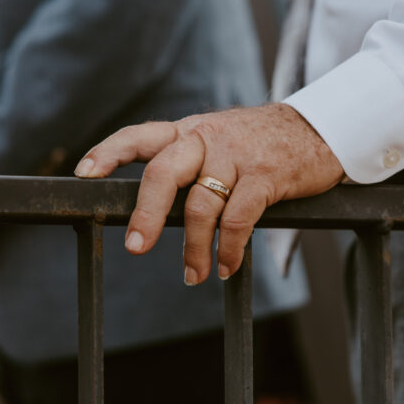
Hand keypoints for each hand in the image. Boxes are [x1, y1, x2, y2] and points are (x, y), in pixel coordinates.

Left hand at [75, 104, 342, 283]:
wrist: (319, 129)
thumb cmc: (261, 142)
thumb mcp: (218, 139)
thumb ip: (188, 161)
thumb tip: (154, 205)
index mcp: (189, 131)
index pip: (139, 136)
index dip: (109, 153)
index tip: (84, 175)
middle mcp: (206, 138)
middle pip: (163, 172)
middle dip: (146, 214)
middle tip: (136, 247)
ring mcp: (236, 157)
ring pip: (201, 205)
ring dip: (194, 248)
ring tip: (193, 275)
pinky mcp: (265, 177)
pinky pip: (238, 220)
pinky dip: (230, 250)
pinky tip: (227, 267)